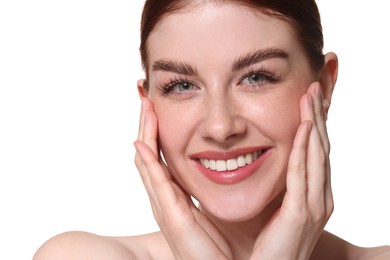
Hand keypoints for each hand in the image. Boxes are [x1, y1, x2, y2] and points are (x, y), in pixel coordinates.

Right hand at [134, 97, 231, 259]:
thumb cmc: (217, 244)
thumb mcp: (211, 208)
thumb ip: (208, 189)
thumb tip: (220, 166)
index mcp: (174, 195)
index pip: (160, 155)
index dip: (156, 130)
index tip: (157, 104)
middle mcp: (164, 198)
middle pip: (148, 154)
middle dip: (147, 125)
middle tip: (145, 97)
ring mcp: (164, 207)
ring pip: (147, 163)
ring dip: (146, 133)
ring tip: (146, 107)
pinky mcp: (171, 217)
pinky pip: (157, 184)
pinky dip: (149, 162)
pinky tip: (144, 142)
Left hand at [251, 82, 333, 259]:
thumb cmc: (261, 243)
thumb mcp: (270, 205)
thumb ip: (272, 184)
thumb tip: (257, 160)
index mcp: (310, 195)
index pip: (314, 151)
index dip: (314, 123)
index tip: (308, 98)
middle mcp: (318, 197)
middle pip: (321, 147)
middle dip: (319, 116)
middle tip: (314, 87)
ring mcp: (313, 206)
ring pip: (317, 155)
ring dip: (314, 124)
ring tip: (311, 96)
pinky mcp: (302, 215)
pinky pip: (302, 175)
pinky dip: (303, 150)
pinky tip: (303, 128)